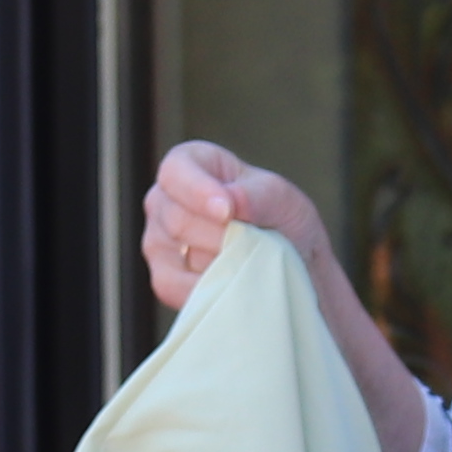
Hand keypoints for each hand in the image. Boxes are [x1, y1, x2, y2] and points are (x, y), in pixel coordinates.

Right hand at [142, 141, 335, 312]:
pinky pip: (173, 286)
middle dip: (220, 236)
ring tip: (246, 258)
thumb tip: (229, 201)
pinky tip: (231, 280)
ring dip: (218, 261)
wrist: (293, 265)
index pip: (176, 171)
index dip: (198, 191)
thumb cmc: (283, 222)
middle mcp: (164, 200)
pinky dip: (209, 287)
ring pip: (176, 254)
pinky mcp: (163, 279)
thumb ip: (256, 196)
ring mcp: (158, 241)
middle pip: (177, 219)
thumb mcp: (282, 199)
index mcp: (192, 164)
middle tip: (254, 242)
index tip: (228, 211)